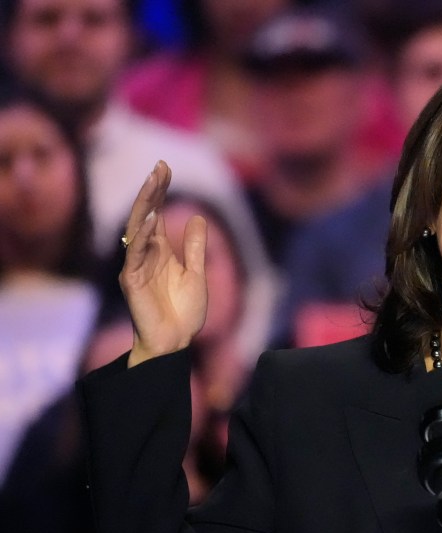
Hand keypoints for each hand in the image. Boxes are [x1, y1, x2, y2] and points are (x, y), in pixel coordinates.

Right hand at [119, 161, 207, 366]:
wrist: (175, 343)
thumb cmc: (183, 313)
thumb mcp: (196, 274)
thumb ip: (194, 248)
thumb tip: (197, 217)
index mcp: (160, 252)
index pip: (156, 214)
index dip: (159, 191)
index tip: (164, 167)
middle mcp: (145, 255)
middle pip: (145, 215)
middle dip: (151, 190)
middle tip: (159, 167)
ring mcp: (136, 267)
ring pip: (137, 229)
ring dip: (146, 205)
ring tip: (154, 182)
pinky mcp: (132, 282)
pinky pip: (135, 255)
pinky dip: (143, 236)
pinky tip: (151, 218)